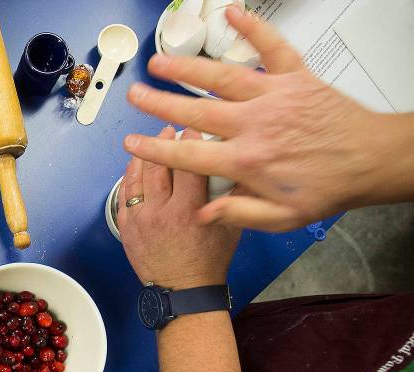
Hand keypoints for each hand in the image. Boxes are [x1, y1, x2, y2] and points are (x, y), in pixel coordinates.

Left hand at [119, 127, 239, 289]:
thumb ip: (234, 200)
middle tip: (168, 130)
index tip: (193, 128)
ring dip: (142, 157)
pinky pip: (124, 196)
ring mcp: (140, 221)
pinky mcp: (127, 229)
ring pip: (136, 179)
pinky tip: (133, 168)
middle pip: (158, 167)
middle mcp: (161, 213)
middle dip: (163, 143)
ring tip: (148, 143)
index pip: (189, 166)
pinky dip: (128, 179)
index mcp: (189, 211)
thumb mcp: (231, 230)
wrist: (183, 291)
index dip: (191, 142)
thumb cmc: (208, 262)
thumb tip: (240, 170)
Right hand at [123, 6, 413, 231]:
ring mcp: (274, 97)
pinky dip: (253, 28)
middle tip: (136, 95)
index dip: (155, 148)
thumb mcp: (282, 218)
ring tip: (160, 61)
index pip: (188, 154)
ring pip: (222, 78)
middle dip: (159, 102)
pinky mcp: (296, 79)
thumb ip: (239, 214)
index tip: (132, 142)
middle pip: (195, 110)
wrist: (371, 160)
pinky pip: (272, 48)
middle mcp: (254, 125)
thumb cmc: (329, 188)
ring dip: (187, 68)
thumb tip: (202, 211)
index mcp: (246, 162)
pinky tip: (232, 13)